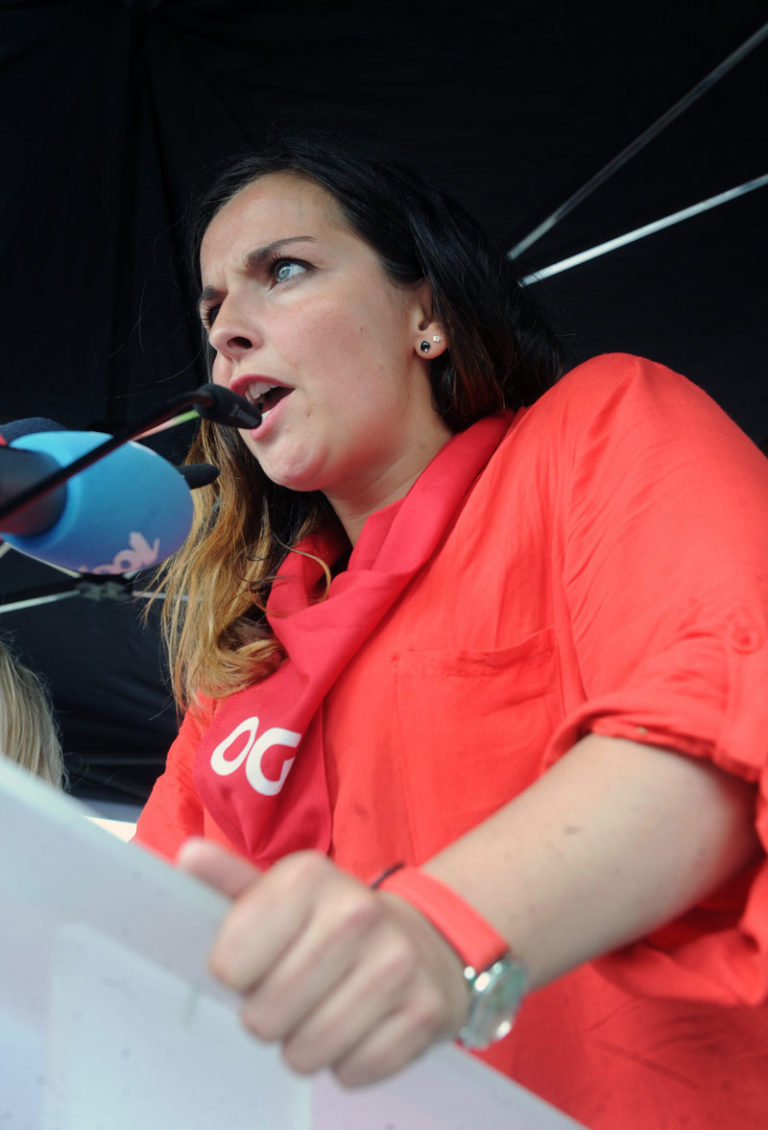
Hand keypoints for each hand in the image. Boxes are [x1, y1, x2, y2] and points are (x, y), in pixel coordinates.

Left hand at [177, 841, 470, 1085]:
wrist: (425, 940)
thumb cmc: (334, 922)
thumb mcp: (286, 893)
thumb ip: (231, 881)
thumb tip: (188, 856)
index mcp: (309, 876)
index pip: (228, 966)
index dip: (236, 976)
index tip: (258, 963)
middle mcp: (357, 911)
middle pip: (264, 1016)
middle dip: (268, 1017)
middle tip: (291, 995)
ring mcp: (396, 963)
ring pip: (307, 1052)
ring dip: (305, 1045)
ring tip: (322, 1011)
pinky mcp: (425, 1011)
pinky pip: (353, 1072)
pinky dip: (347, 1063)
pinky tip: (359, 1026)